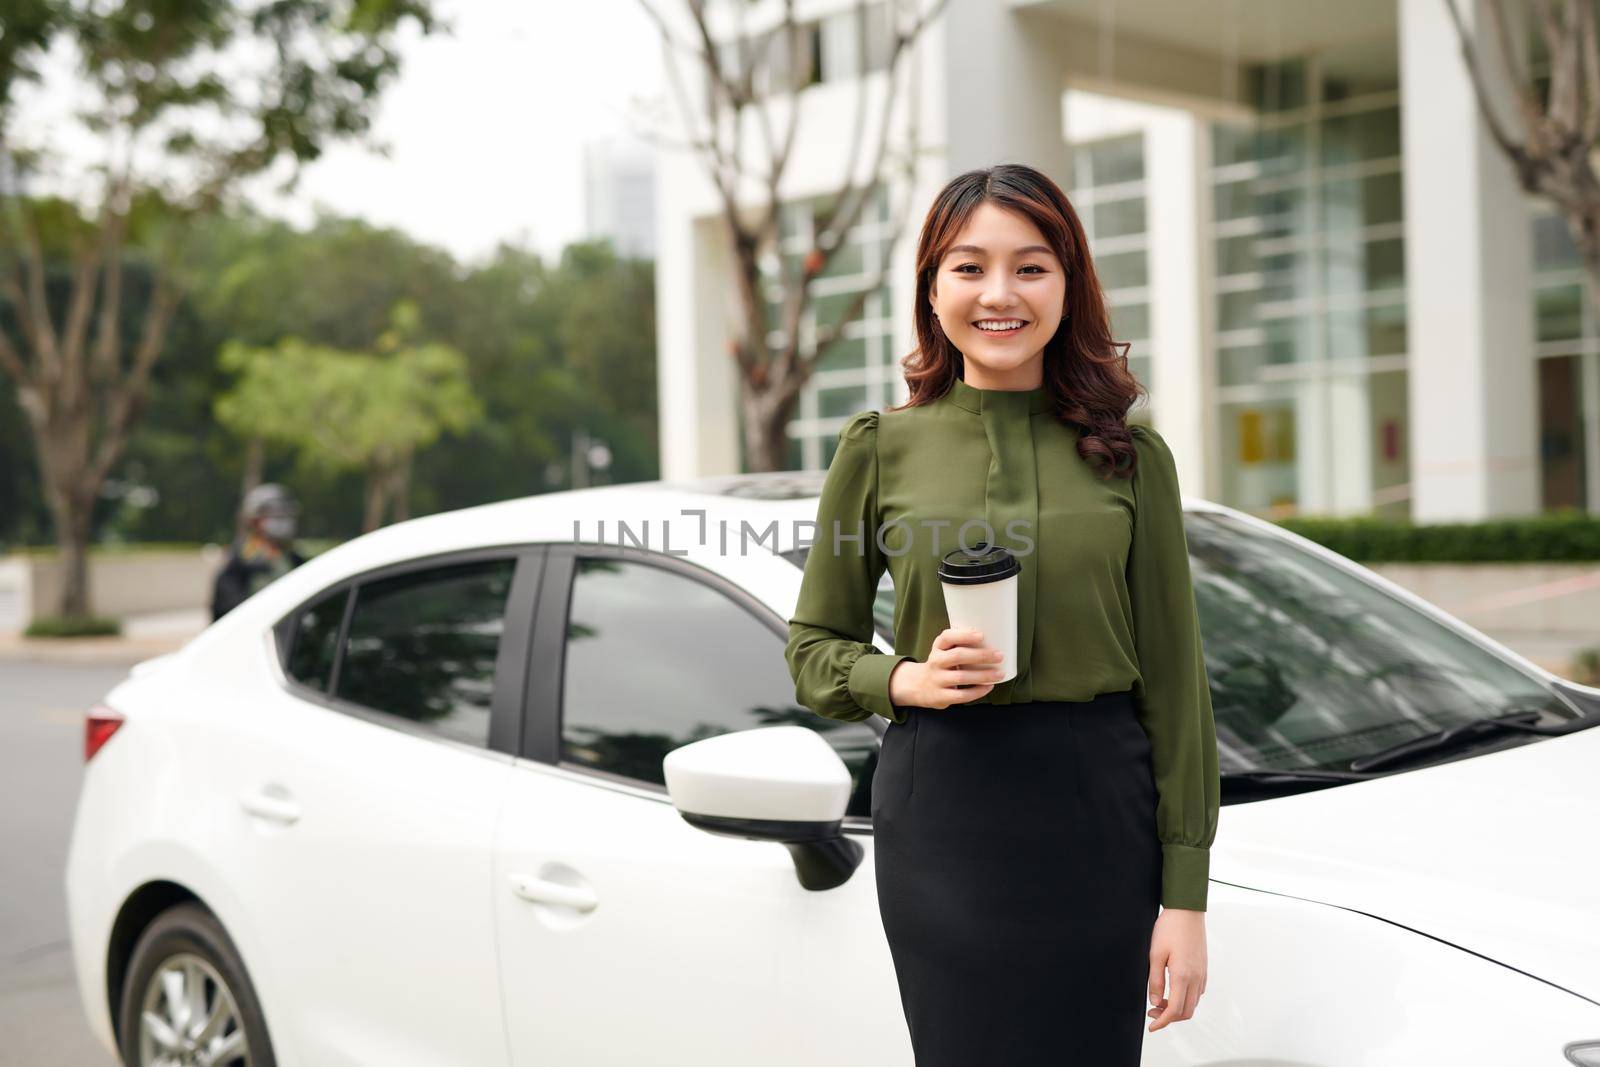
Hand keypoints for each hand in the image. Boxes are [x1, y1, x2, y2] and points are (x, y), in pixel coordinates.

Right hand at [888, 627, 1005, 709]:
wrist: (918, 686)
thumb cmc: (941, 665)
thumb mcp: (943, 650)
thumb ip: (959, 643)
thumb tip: (991, 635)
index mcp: (938, 648)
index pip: (947, 637)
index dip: (964, 635)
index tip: (981, 635)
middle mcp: (935, 662)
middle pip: (957, 656)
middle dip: (980, 655)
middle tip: (999, 655)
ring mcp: (937, 680)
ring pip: (961, 677)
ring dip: (982, 675)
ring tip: (999, 673)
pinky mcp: (940, 697)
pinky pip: (961, 695)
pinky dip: (977, 691)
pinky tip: (989, 687)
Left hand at [1147, 907, 1206, 1030]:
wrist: (1187, 911)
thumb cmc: (1170, 929)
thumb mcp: (1155, 954)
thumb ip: (1155, 981)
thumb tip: (1155, 1002)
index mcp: (1183, 976)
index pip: (1174, 1010)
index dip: (1162, 1022)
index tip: (1151, 1027)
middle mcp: (1196, 978)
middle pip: (1186, 1012)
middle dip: (1168, 1018)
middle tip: (1151, 1013)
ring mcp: (1202, 974)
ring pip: (1193, 1004)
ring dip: (1177, 1009)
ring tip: (1159, 1002)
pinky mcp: (1203, 969)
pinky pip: (1197, 993)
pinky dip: (1185, 999)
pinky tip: (1173, 991)